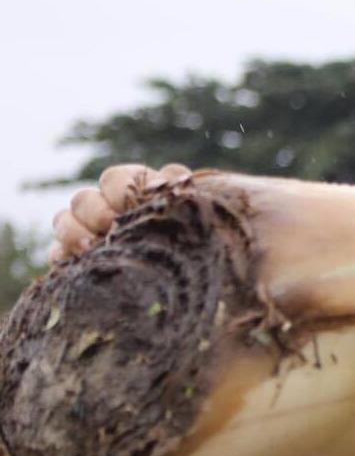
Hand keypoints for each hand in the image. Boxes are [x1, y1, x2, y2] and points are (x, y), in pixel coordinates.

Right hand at [47, 162, 190, 264]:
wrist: (194, 275)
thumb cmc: (193, 233)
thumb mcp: (192, 210)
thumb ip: (181, 190)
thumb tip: (176, 182)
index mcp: (133, 191)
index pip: (114, 180)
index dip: (119, 189)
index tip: (131, 204)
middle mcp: (105, 208)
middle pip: (83, 200)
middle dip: (96, 212)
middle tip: (112, 226)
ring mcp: (87, 233)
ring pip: (64, 221)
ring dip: (74, 233)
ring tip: (92, 247)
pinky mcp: (78, 259)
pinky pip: (58, 253)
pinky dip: (63, 256)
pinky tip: (75, 263)